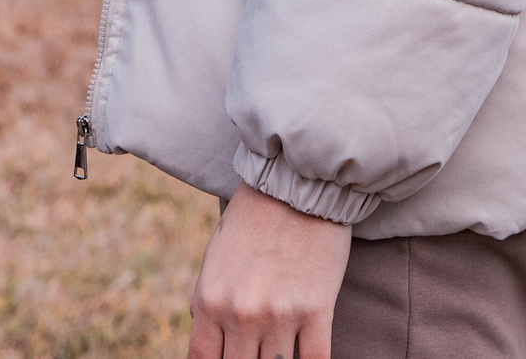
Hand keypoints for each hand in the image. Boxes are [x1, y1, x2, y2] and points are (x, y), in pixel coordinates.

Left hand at [187, 183, 350, 358]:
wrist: (293, 185)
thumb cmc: (251, 220)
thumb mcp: (213, 259)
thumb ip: (207, 302)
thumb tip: (208, 339)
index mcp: (209, 300)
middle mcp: (242, 313)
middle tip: (255, 353)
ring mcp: (280, 315)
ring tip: (277, 353)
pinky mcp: (317, 310)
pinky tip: (306, 357)